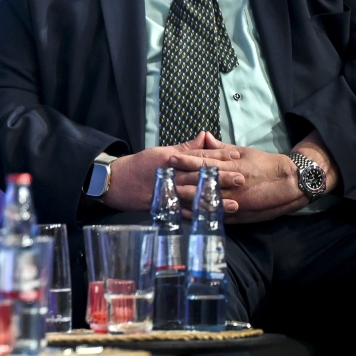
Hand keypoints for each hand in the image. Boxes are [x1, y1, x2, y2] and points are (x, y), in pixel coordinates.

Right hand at [106, 132, 241, 212]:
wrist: (115, 182)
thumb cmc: (139, 165)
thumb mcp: (160, 150)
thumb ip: (185, 147)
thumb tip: (205, 136)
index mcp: (170, 160)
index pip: (197, 157)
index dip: (218, 157)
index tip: (236, 156)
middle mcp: (169, 176)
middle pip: (199, 177)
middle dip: (220, 178)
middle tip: (241, 178)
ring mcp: (166, 193)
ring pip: (193, 197)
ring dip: (214, 201)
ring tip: (234, 204)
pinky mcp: (163, 207)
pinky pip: (182, 213)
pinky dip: (197, 216)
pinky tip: (211, 218)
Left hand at [173, 132, 338, 223]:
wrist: (290, 182)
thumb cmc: (265, 164)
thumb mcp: (243, 151)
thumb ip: (221, 148)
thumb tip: (203, 136)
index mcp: (231, 164)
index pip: (204, 160)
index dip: (186, 159)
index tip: (169, 157)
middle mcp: (231, 181)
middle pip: (202, 179)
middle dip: (181, 178)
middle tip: (162, 177)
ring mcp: (235, 198)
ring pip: (207, 197)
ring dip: (188, 197)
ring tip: (168, 196)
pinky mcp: (239, 212)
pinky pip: (217, 213)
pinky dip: (202, 214)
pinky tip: (188, 215)